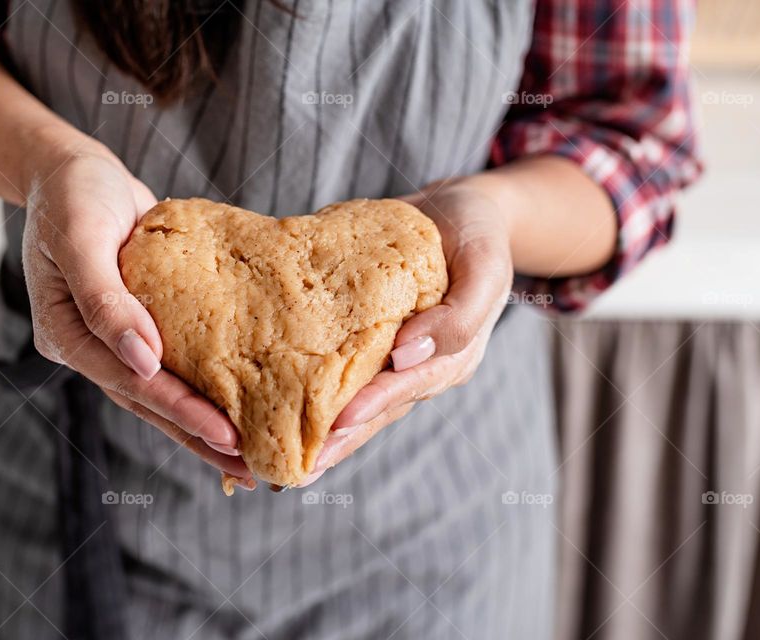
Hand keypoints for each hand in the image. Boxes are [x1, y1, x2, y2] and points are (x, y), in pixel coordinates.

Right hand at [22, 146, 253, 485]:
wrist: (74, 170)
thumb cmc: (73, 194)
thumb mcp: (81, 238)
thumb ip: (106, 299)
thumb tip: (143, 358)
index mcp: (67, 335)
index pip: (132, 384)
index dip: (181, 411)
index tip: (227, 437)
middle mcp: (91, 347)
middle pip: (148, 403)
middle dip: (198, 436)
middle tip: (249, 468)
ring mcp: (115, 339)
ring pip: (162, 392)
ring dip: (201, 424)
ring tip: (246, 456)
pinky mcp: (141, 322)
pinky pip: (173, 362)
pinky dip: (201, 385)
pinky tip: (234, 404)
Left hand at [300, 178, 513, 485]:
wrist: (458, 210)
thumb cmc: (479, 239)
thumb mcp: (485, 269)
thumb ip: (459, 317)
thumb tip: (408, 355)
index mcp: (447, 358)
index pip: (405, 388)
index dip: (372, 406)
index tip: (337, 424)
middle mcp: (414, 365)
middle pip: (373, 409)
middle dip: (336, 440)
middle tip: (297, 468)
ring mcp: (388, 353)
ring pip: (350, 396)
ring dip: (317, 426)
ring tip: (279, 456)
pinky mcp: (362, 334)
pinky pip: (336, 363)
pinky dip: (309, 384)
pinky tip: (274, 401)